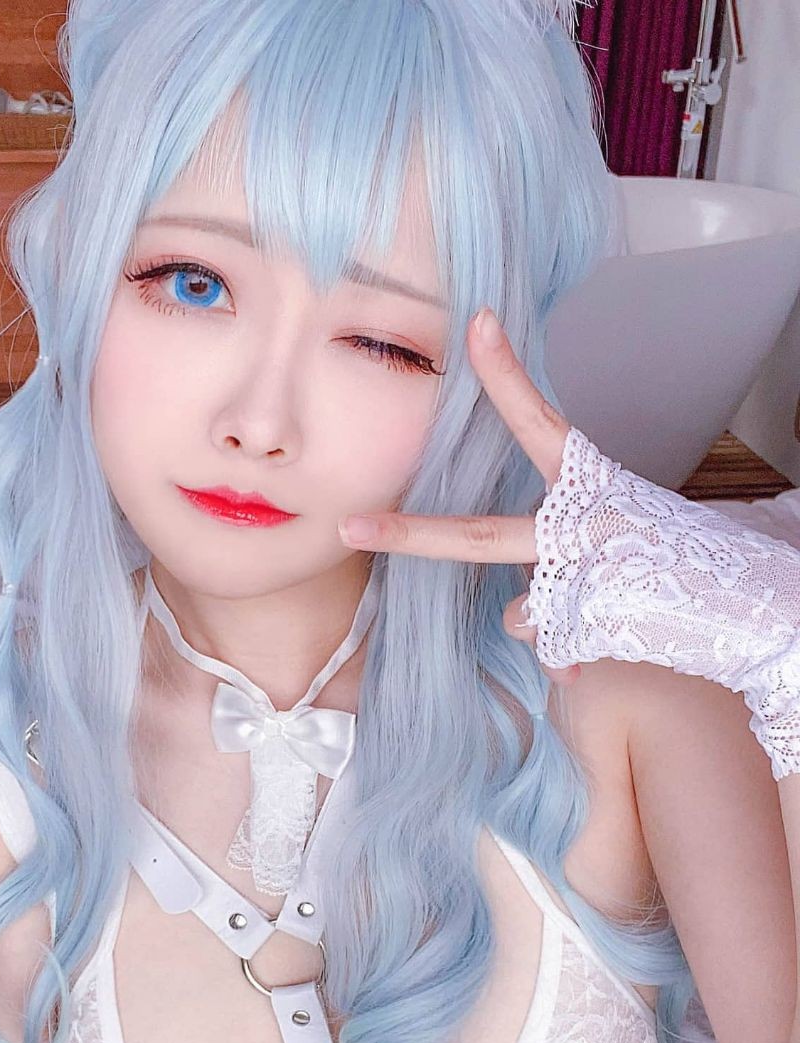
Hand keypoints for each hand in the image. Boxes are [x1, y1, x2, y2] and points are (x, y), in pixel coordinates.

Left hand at [337, 307, 799, 779]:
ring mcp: (585, 577)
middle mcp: (584, 524)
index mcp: (596, 484)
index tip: (477, 325)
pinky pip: (550, 643)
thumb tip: (519, 621)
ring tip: (610, 605)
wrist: (763, 605)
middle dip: (408, 536)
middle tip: (350, 528)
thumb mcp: (619, 538)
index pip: (541, 423)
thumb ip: (558, 565)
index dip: (505, 377)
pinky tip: (614, 639)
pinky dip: (574, 651)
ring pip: (520, 610)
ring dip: (551, 616)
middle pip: (476, 536)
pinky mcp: (592, 625)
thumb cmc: (685, 563)